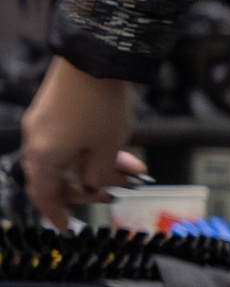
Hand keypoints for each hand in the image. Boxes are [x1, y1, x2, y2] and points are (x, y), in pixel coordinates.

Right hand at [20, 57, 143, 227]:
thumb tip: (92, 184)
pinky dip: (97, 150)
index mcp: (43, 154)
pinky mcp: (57, 111)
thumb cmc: (99, 106)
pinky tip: (126, 154)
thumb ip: (98, 174)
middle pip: (58, 177)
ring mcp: (46, 123)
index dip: (55, 213)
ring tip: (133, 172)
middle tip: (115, 193)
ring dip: (102, 168)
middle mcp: (38, 139)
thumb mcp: (105, 150)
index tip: (66, 227)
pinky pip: (74, 141)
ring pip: (72, 158)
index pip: (43, 194)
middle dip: (90, 187)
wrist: (95, 59)